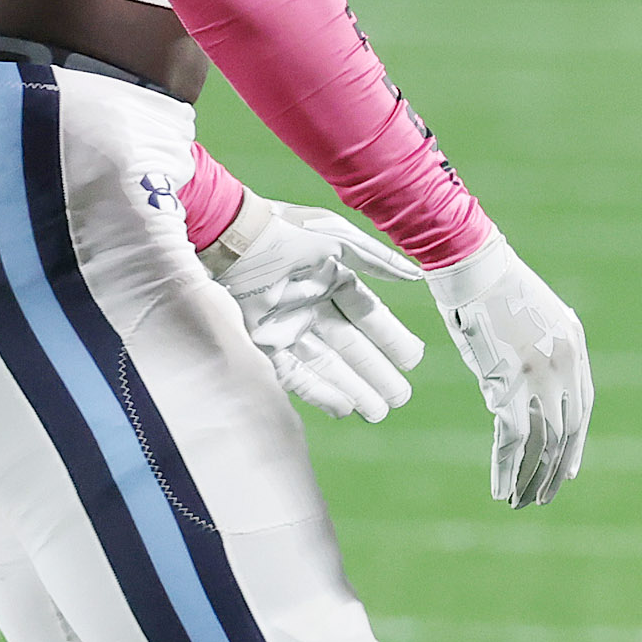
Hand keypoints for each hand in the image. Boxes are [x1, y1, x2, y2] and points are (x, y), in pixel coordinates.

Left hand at [208, 193, 425, 423]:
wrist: (227, 238)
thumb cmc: (282, 230)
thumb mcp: (336, 236)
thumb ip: (376, 259)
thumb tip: (414, 277)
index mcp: (330, 278)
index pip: (367, 315)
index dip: (390, 338)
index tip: (412, 360)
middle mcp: (311, 306)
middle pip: (351, 347)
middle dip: (376, 373)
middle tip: (400, 397)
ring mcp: (287, 326)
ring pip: (328, 366)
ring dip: (355, 389)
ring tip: (379, 412)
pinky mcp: (263, 344)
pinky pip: (296, 375)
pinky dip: (321, 393)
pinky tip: (345, 409)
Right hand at [425, 231, 593, 507]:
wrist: (469, 261)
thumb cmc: (489, 282)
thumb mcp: (532, 313)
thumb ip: (542, 347)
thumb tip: (533, 378)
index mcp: (575, 345)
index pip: (584, 408)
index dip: (576, 442)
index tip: (569, 469)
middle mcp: (564, 364)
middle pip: (568, 431)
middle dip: (557, 469)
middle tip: (547, 497)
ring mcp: (539, 374)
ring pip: (544, 441)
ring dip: (533, 477)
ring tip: (522, 503)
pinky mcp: (508, 382)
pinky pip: (513, 439)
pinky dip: (507, 468)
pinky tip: (501, 489)